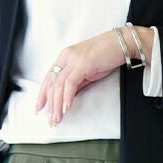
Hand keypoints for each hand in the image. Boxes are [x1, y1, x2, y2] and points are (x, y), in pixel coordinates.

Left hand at [36, 26, 153, 125]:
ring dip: (58, 104)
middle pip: (52, 83)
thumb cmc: (108, 54)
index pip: (49, 78)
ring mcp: (74, 59)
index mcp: (65, 57)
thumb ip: (77, 81)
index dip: (42, 94)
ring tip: (58, 118)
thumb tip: (69, 95)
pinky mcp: (83, 63)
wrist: (122, 43)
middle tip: (51, 119)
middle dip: (50, 104)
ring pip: (59, 85)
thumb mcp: (88, 70)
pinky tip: (67, 107)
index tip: (40, 108)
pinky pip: (71, 83)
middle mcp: (66, 57)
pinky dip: (67, 96)